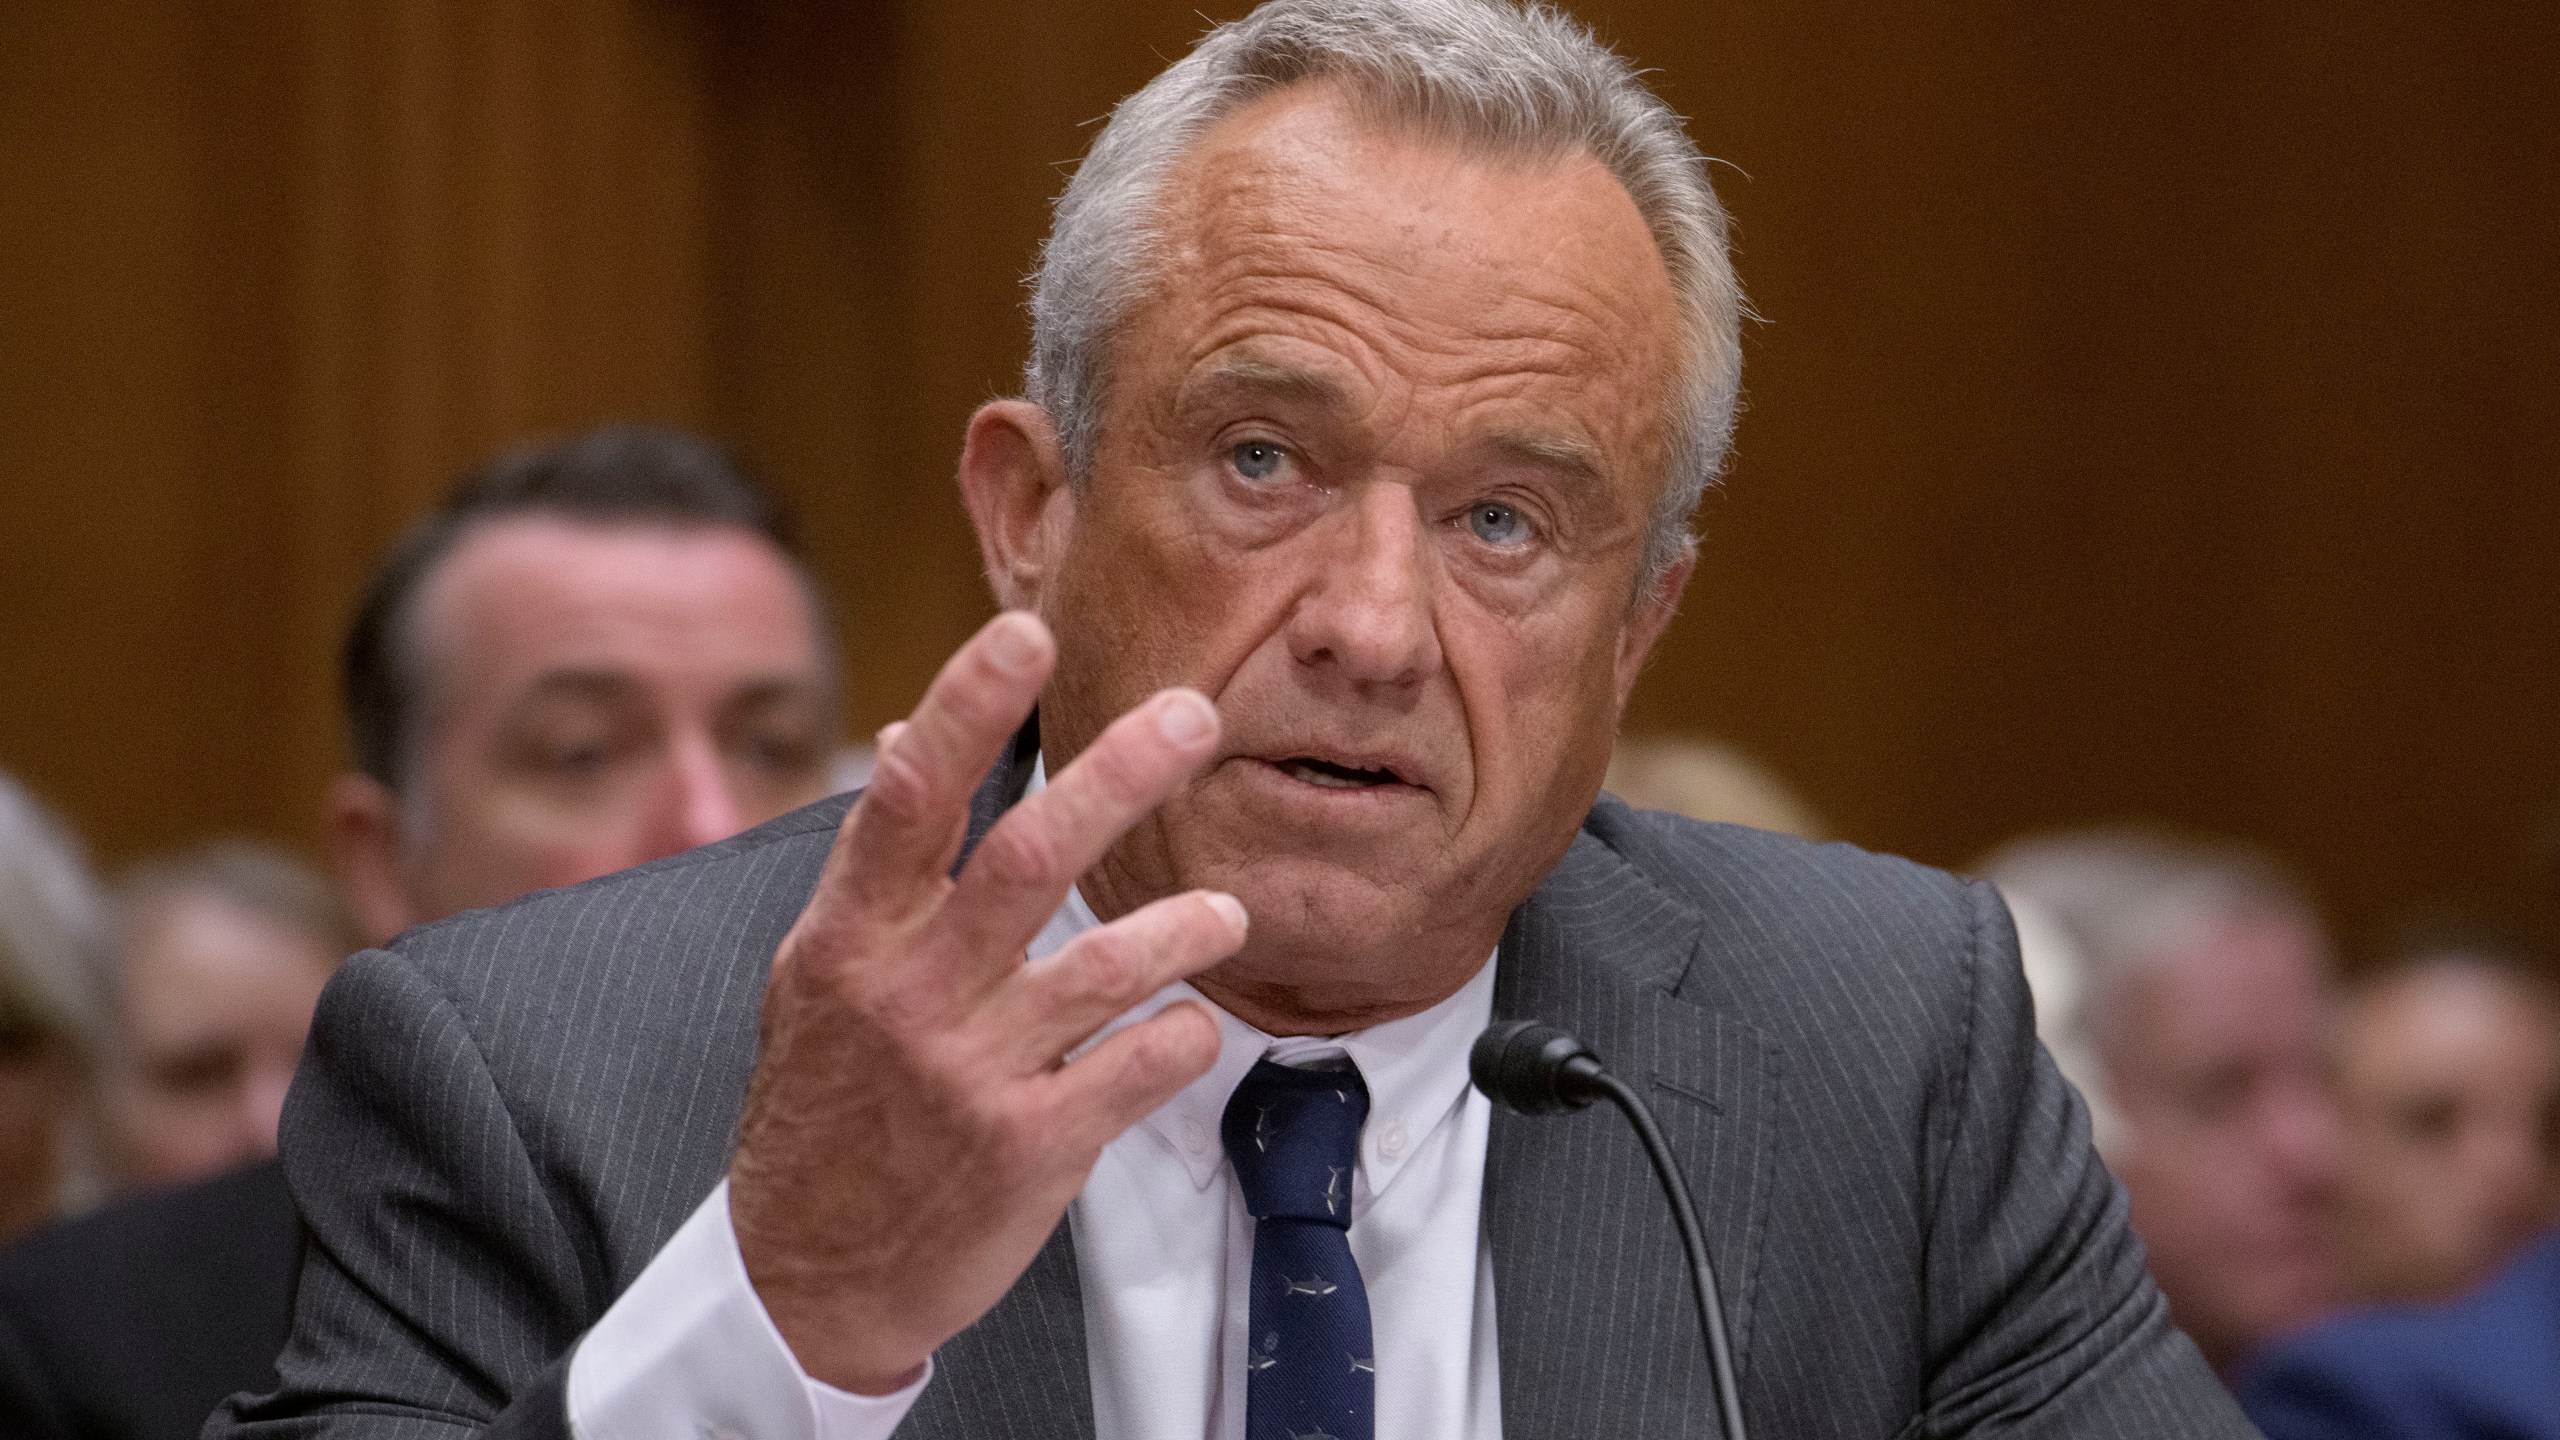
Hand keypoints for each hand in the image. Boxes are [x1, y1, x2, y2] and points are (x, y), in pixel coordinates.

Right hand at [728, 610, 1241, 1393]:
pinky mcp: (1029, 1148)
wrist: (808, 1273)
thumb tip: (898, 735)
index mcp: (849, 938)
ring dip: (1180, 927)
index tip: (1027, 632)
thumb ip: (874, 867)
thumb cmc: (825, 1106)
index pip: (910, 798)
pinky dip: (1179, 1037)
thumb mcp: (818, 977)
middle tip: (1196, 716)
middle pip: (1029, 856)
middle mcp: (909, 993)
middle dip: (1122, 775)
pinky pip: (1134, 1070)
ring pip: (1100, 966)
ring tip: (1228, 910)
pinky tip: (1193, 1023)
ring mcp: (971, 1073)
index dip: (968, 708)